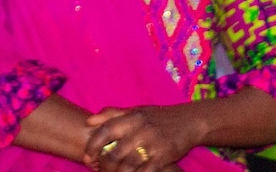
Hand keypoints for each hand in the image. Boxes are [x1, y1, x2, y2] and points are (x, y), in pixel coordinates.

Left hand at [82, 106, 200, 171]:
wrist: (189, 121)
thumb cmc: (158, 117)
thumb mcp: (136, 110)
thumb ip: (112, 114)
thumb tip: (89, 121)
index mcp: (133, 117)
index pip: (106, 130)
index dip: (93, 144)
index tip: (87, 156)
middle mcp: (141, 130)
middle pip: (114, 153)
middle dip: (103, 165)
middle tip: (97, 169)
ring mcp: (153, 145)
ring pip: (127, 166)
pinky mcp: (163, 158)